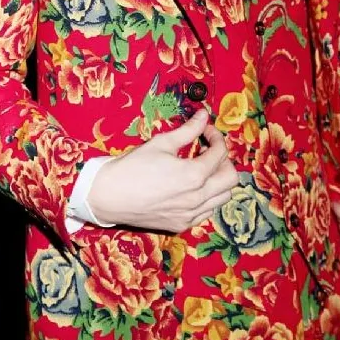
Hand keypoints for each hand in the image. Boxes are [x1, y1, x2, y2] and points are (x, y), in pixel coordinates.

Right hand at [87, 109, 236, 232]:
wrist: (109, 196)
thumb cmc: (133, 167)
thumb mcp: (162, 143)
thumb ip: (188, 129)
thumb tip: (204, 115)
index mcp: (194, 175)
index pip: (220, 153)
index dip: (216, 137)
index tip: (206, 130)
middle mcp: (197, 198)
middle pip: (231, 178)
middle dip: (223, 160)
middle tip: (208, 149)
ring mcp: (190, 215)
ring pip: (222, 197)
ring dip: (218, 180)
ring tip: (201, 167)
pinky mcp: (181, 225)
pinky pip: (207, 211)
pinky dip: (207, 197)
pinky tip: (192, 187)